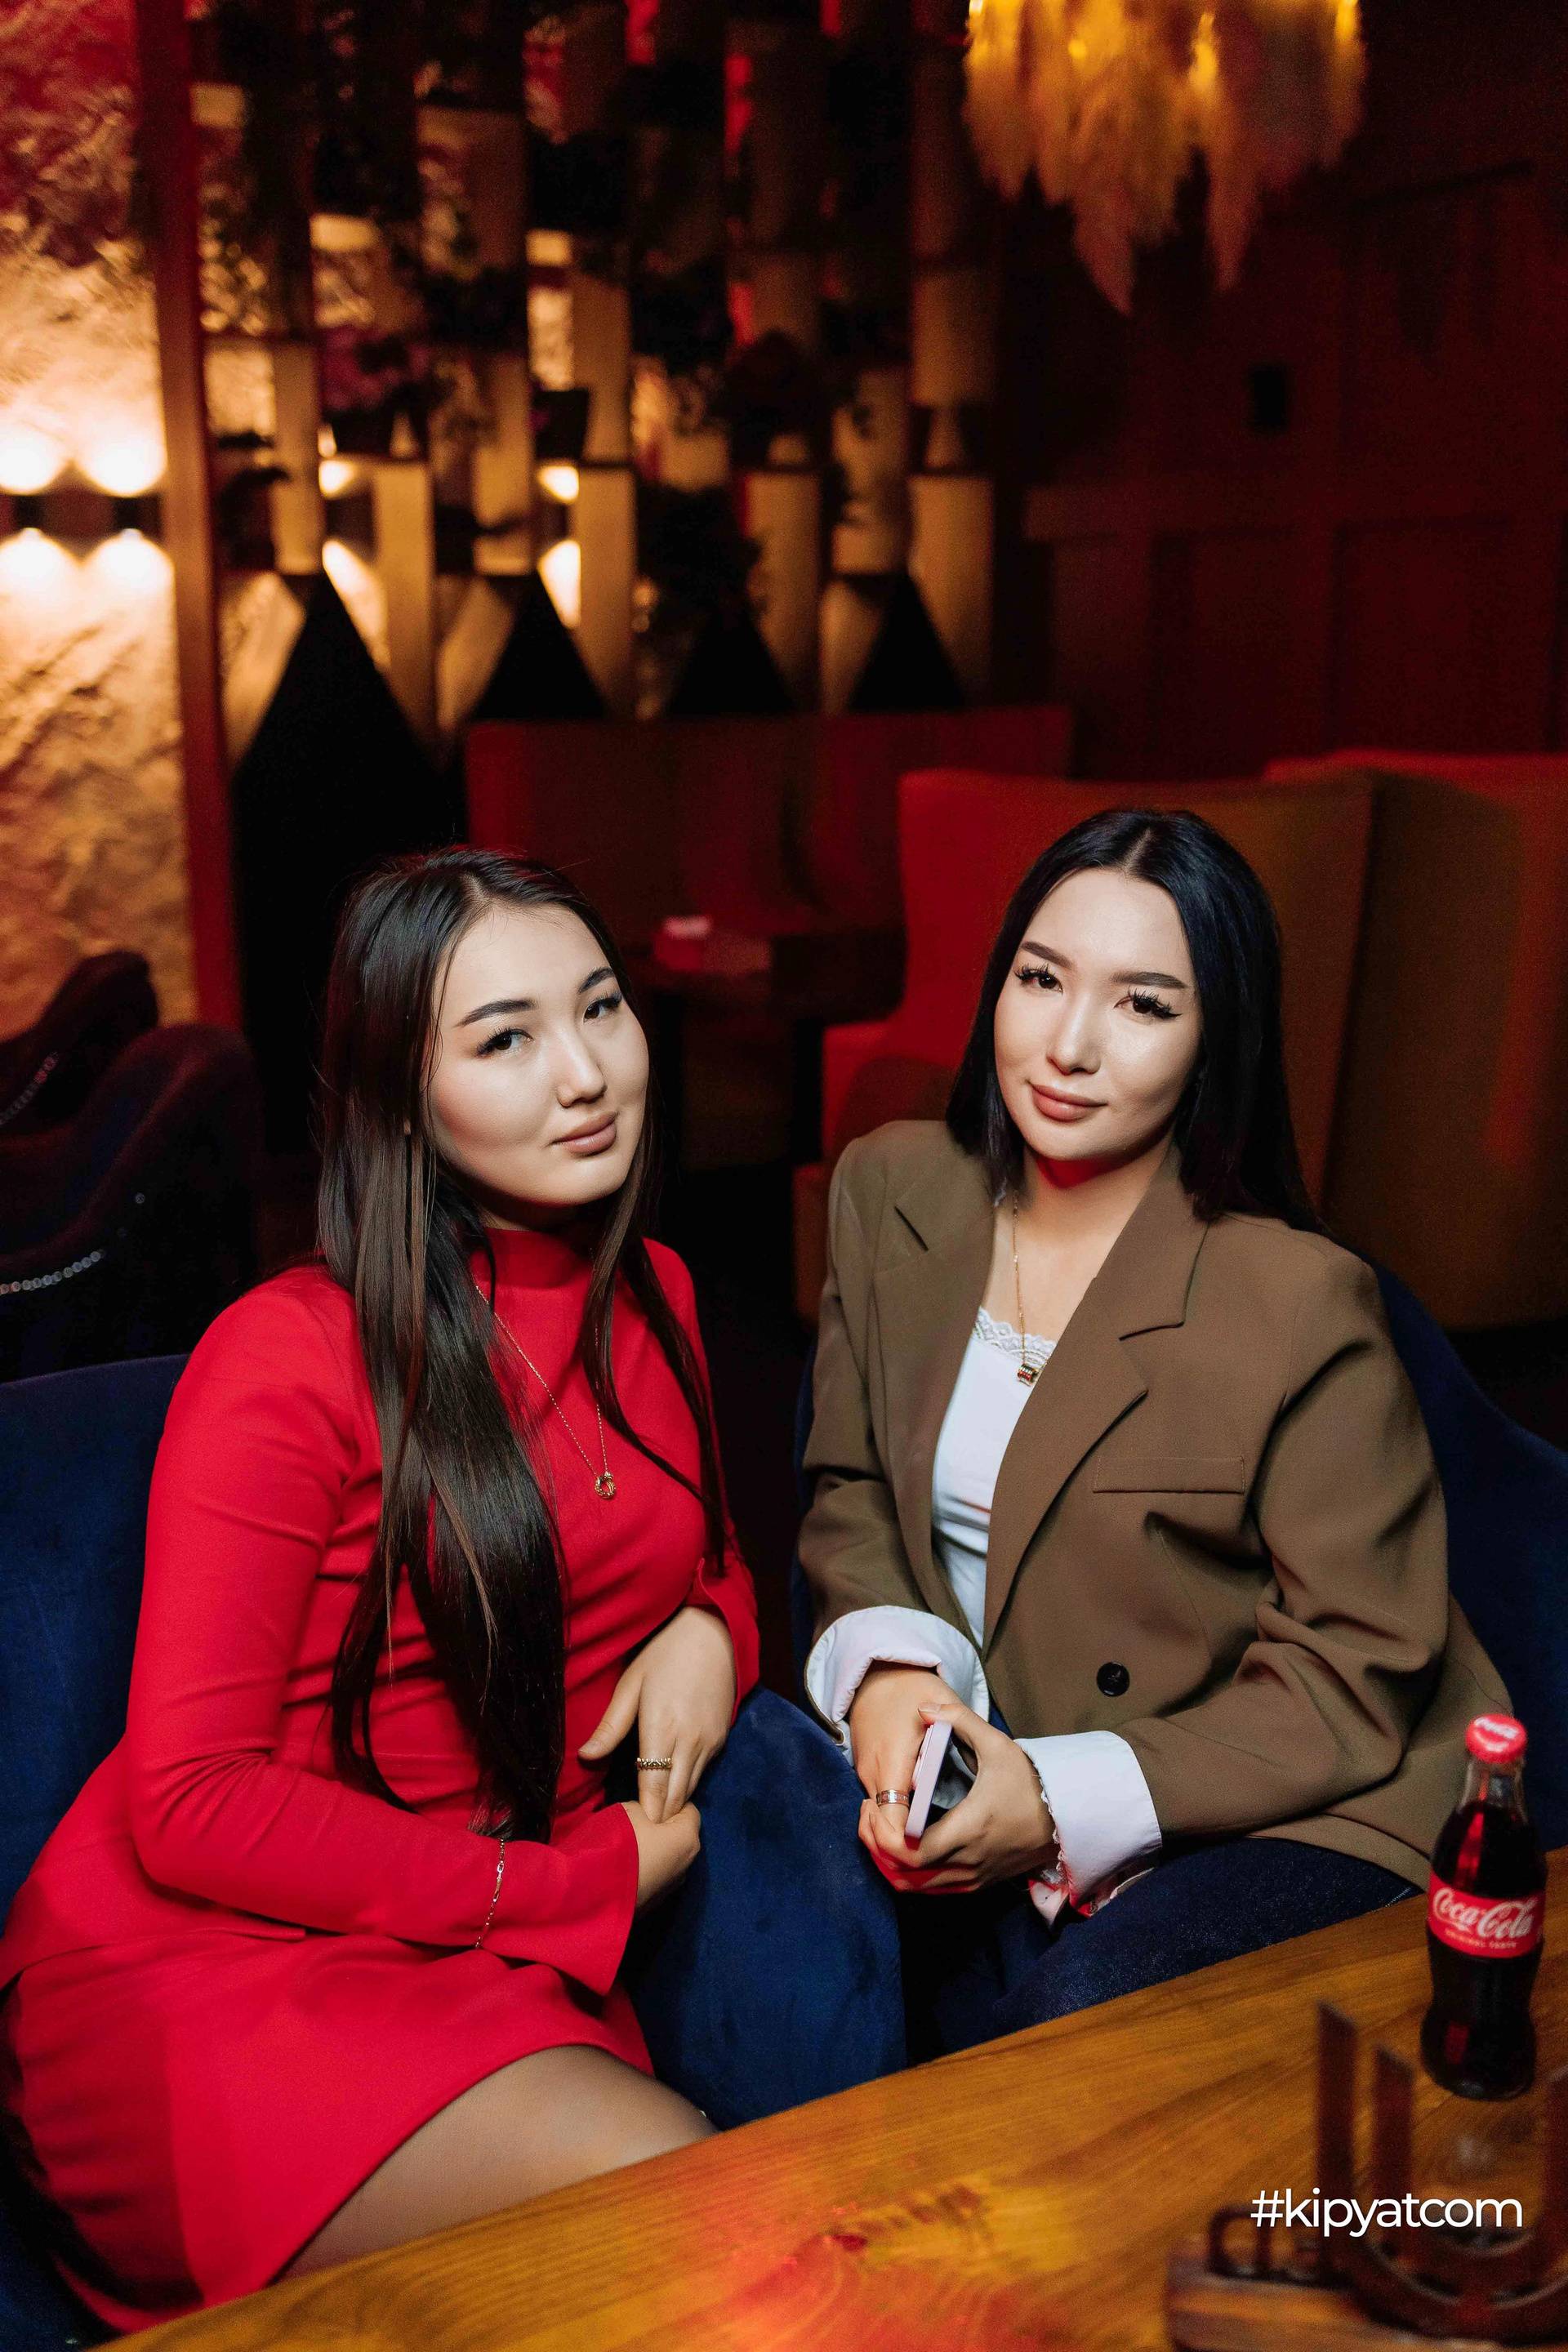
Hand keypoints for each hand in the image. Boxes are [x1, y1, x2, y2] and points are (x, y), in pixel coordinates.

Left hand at [579, 1604, 735, 1819]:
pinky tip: (672, 1786)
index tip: (636, 1830)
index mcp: (662, 1728)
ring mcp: (710, 1742)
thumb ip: (611, 1726)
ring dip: (675, 1803)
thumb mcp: (631, 1684)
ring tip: (654, 1817)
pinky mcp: (721, 1739)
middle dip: (661, 1816)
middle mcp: (690, 1741)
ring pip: (691, 1788)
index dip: (647, 1811)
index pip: (655, 1786)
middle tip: (642, 1831)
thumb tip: (584, 1757)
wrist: (712, 1634)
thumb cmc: (663, 1655)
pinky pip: (702, 1771)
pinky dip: (688, 1783)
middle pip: (676, 1796)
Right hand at [619, 1799, 700, 1910]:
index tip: (651, 1803)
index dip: (671, 1802)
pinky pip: (659, 1873)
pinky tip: (629, 1866)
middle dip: (664, 1826)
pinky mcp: (659, 1899)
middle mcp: (688, 1862)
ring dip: (656, 1848)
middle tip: (639, 1822)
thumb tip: (643, 1813)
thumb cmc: (623, 1848)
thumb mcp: (629, 1812)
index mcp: (687, 1838)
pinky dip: (649, 1866)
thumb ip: (643, 1807)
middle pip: (681, 1834)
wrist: (604, 1896)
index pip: (689, 1809)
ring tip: (631, 1845)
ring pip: (670, 1856)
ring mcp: (675, 1884)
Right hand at [848, 1663, 951, 1869]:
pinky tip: (926, 1832)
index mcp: (891, 1762)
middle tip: (952, 1854)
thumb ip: (957, 1722)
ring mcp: (867, 1778)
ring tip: (943, 1848)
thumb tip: (976, 1754)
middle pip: (885, 1834)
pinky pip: (882, 1814)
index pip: (895, 1823)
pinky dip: (899, 1829)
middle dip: (912, 1853)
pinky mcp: (868, 1778)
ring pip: (881, 1828)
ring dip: (906, 1842)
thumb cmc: (908, 1687)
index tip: (946, 1850)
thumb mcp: (937, 1699)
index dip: (915, 1846)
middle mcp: (873, 1776)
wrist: (875, 1675)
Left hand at [878, 1696, 1056, 1894]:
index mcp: (968, 1829)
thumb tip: (923, 1707)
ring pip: (913, 1888)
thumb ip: (959, 1720)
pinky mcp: (975, 1885)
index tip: (872, 1805)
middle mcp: (967, 1861)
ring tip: (878, 1827)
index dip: (880, 1835)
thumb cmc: (1029, 1782)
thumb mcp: (997, 1744)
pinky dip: (907, 1874)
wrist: (1065, 1819)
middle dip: (875, 1846)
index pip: (910, 1852)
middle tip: (868, 1813)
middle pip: (903, 1874)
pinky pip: (930, 1890)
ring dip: (887, 1863)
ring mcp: (972, 1878)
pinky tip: (900, 1846)